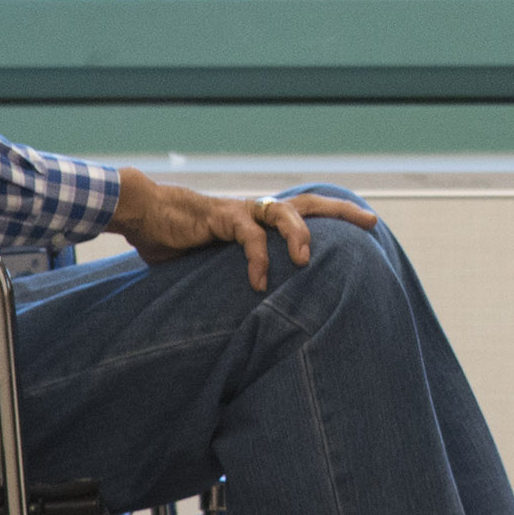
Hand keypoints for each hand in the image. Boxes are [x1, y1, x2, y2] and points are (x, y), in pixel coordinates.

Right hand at [110, 172, 384, 290]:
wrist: (143, 214)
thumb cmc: (177, 240)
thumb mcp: (214, 264)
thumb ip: (236, 278)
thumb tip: (256, 311)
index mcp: (260, 219)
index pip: (307, 212)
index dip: (336, 217)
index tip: (366, 226)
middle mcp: (256, 211)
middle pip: (309, 203)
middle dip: (341, 210)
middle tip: (370, 222)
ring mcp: (240, 212)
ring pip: (283, 212)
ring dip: (299, 233)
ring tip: (305, 259)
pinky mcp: (220, 217)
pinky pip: (248, 235)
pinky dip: (257, 258)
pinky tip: (258, 283)